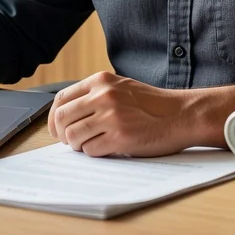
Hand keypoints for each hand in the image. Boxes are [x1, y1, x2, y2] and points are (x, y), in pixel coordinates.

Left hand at [46, 71, 194, 156]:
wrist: (180, 114)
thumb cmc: (152, 104)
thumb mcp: (120, 87)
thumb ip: (95, 95)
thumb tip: (66, 115)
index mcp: (100, 81)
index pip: (61, 99)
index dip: (54, 117)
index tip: (56, 128)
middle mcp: (103, 96)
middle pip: (62, 118)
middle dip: (61, 134)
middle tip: (70, 141)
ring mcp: (110, 116)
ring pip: (73, 136)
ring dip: (78, 145)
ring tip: (90, 144)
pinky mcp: (120, 137)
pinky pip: (91, 150)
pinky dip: (94, 152)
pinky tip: (105, 148)